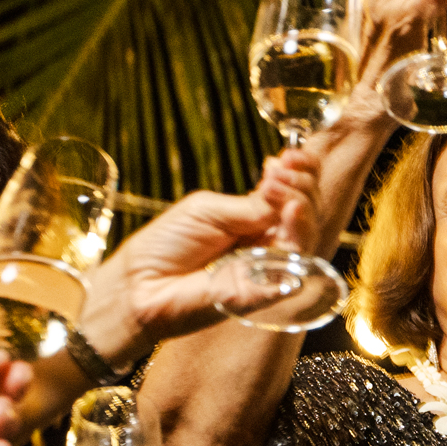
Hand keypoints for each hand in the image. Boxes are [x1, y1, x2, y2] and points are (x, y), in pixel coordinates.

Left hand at [78, 162, 313, 366]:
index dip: (300, 173)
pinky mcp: (267, 290)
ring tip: (282, 186)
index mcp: (253, 218)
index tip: (290, 155)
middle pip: (305, 211)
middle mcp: (266, 241)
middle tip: (285, 169)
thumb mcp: (209, 209)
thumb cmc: (167, 245)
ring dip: (302, 203)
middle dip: (303, 184)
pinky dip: (298, 233)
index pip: (291, 194)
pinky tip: (289, 211)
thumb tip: (287, 189)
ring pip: (306, 235)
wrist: (140, 283)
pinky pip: (295, 263)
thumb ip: (252, 204)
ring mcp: (268, 266)